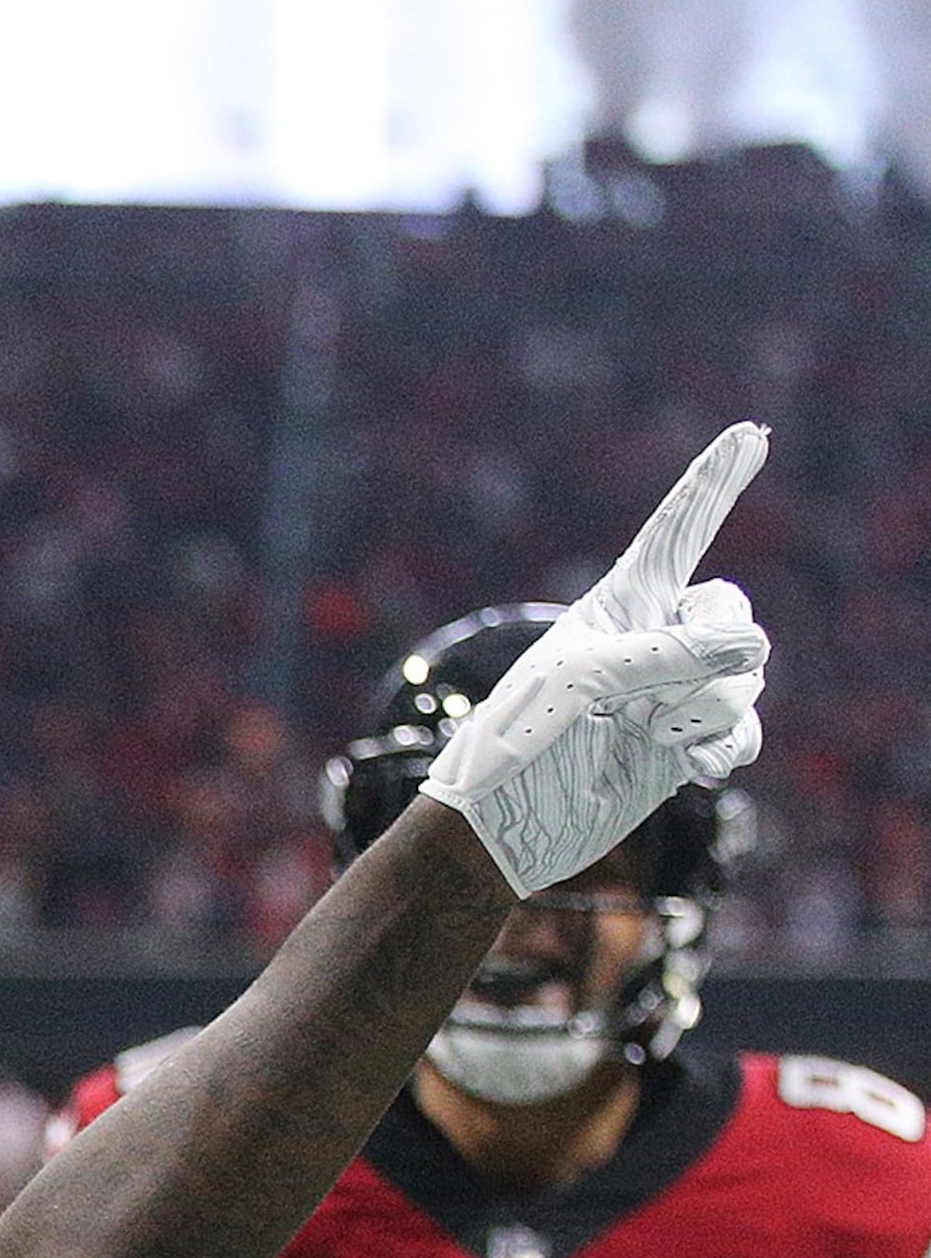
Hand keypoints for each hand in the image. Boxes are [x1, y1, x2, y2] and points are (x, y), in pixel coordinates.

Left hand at [422, 423, 772, 895]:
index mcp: (621, 601)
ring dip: (707, 707)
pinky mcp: (686, 741)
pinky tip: (696, 768)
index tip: (751, 433)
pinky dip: (728, 746)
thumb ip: (673, 653)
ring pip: (747, 677)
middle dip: (713, 651)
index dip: (714, 482)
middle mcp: (654, 638)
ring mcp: (674, 690)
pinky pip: (745, 729)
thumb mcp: (587, 679)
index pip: (678, 529)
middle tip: (654, 692)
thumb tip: (752, 651)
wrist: (506, 824)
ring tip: (649, 731)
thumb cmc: (522, 738)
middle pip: (735, 613)